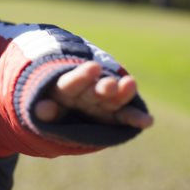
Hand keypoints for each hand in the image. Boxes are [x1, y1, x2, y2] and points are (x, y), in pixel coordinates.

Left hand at [34, 61, 153, 129]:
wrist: (61, 108)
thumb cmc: (50, 107)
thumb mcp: (43, 109)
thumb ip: (45, 110)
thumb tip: (42, 108)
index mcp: (66, 88)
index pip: (72, 82)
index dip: (82, 76)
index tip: (93, 67)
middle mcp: (86, 92)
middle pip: (95, 89)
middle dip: (103, 87)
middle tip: (110, 84)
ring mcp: (101, 102)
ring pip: (113, 98)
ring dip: (122, 94)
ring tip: (131, 86)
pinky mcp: (113, 114)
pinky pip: (124, 117)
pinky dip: (135, 119)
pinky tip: (147, 122)